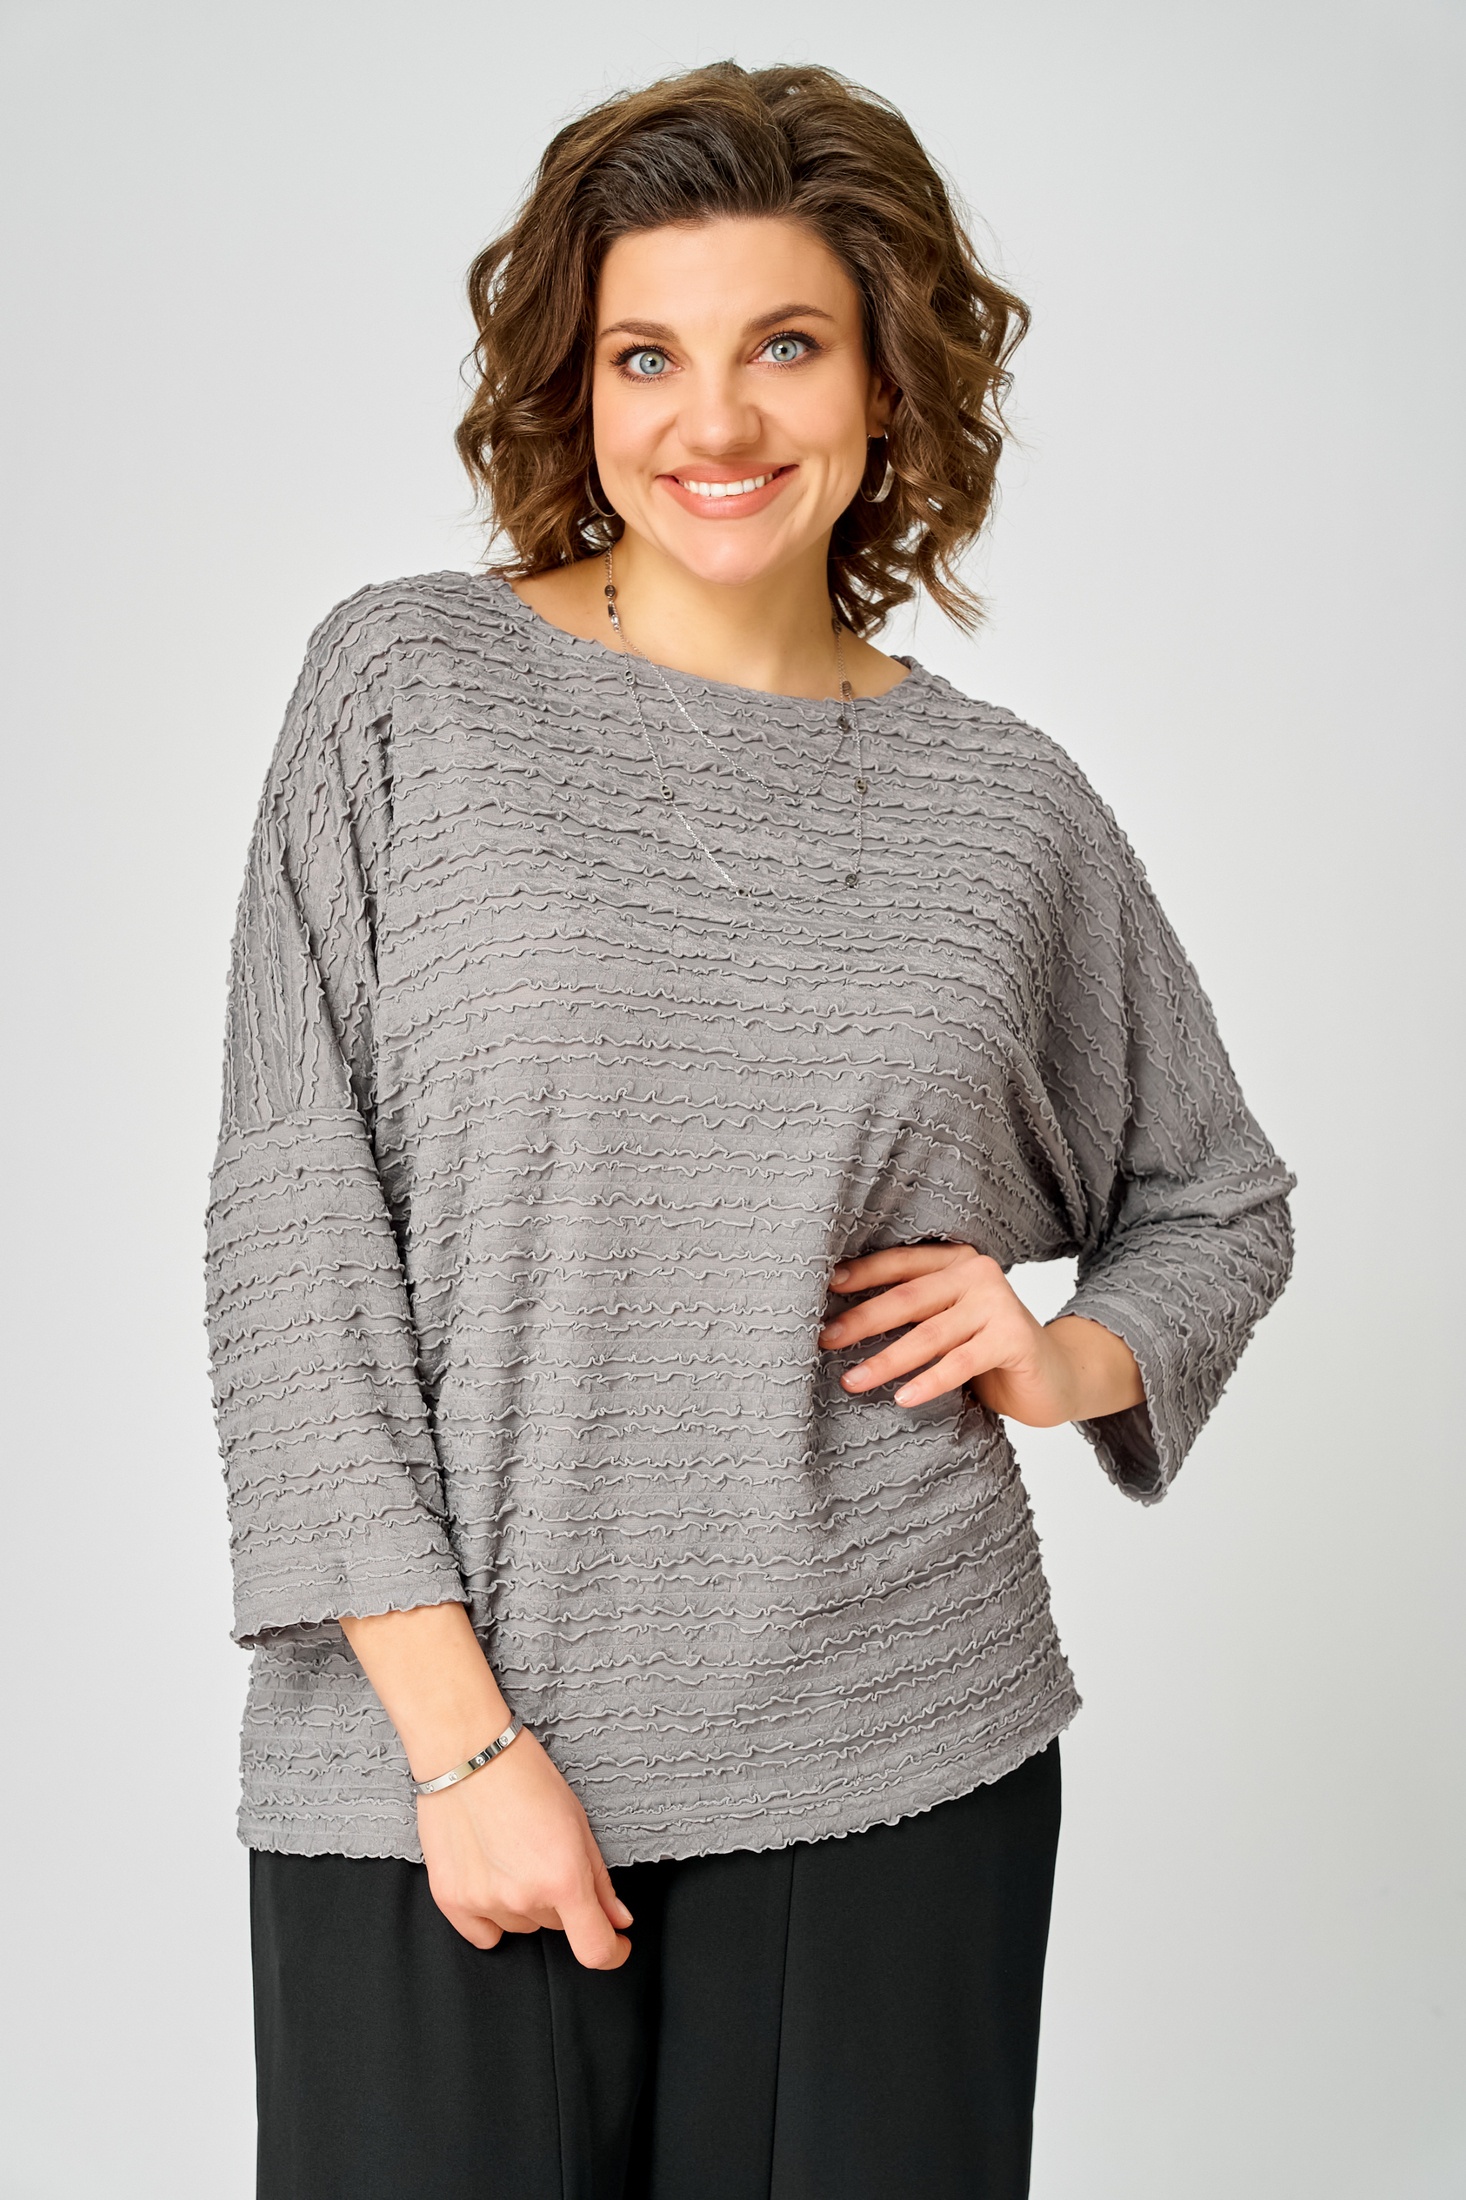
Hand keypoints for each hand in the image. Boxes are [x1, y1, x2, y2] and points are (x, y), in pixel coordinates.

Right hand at [416, 1728, 632, 1968]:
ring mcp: (483, 1901)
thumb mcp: (577, 1822)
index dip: (613, 1952)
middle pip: (555, 1926)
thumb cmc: (524, 1776)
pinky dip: (491, 1914)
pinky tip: (489, 1877)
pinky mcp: (450, 1899)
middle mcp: (523, 1897)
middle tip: (545, 1856)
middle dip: (559, 1901)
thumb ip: (599, 1880)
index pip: (595, 1948)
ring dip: (524, 1903)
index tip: (616, 1944)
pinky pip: (483, 1933)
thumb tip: (617, 1919)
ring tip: (512, 1854)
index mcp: (563, 1877)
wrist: (465, 1752)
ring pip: (520, 1926)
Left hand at [817, 1241, 1143, 1426]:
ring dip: (885, 1360)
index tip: (822, 1291)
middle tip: (823, 1340)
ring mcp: (998, 1303)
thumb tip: (837, 1321)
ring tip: (852, 1381)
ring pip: (928, 1334)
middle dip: (860, 1321)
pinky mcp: (1014, 1338)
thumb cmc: (987, 1350)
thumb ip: (911, 1312)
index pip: (899, 1264)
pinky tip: (902, 1399)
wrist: (1055, 1375)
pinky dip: (928, 1382)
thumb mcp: (946, 1322)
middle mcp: (977, 1273)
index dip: (860, 1276)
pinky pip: (960, 1363)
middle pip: (907, 1299)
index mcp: (955, 1260)